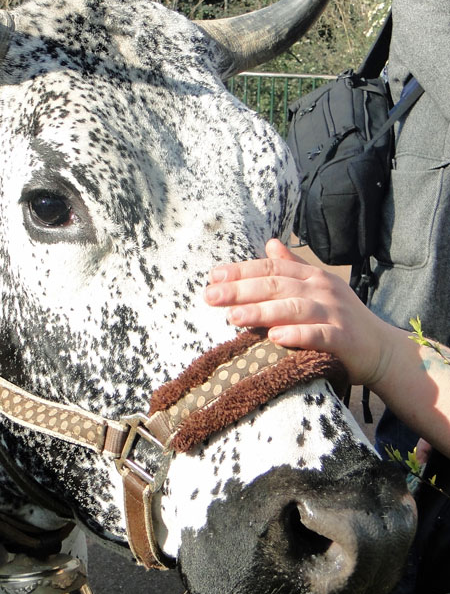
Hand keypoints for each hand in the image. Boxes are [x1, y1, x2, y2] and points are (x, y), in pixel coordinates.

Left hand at [205, 239, 396, 385]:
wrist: (381, 349)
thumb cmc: (340, 318)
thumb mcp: (316, 288)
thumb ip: (292, 267)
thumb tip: (270, 244)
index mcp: (311, 276)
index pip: (270, 269)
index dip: (241, 272)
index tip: (213, 277)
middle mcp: (321, 290)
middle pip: (276, 286)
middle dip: (241, 290)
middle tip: (211, 297)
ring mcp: (334, 313)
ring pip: (293, 308)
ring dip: (261, 312)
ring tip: (234, 317)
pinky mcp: (344, 338)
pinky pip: (318, 335)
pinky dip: (297, 334)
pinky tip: (275, 337)